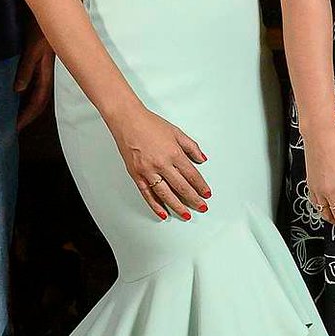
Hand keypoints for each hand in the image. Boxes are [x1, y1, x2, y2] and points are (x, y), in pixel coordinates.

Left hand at [13, 30, 54, 129]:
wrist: (49, 8)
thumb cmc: (42, 26)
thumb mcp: (33, 47)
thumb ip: (27, 67)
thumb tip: (18, 90)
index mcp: (46, 72)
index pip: (38, 100)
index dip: (27, 115)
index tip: (16, 128)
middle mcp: (45, 71)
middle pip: (38, 100)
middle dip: (27, 115)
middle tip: (14, 127)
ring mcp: (42, 65)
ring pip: (36, 91)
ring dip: (26, 104)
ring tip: (13, 113)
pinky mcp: (37, 57)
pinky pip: (32, 79)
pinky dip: (24, 89)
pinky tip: (15, 91)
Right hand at [112, 105, 209, 219]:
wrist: (127, 120)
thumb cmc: (149, 124)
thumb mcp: (176, 132)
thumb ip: (191, 147)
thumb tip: (202, 158)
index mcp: (174, 153)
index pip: (192, 175)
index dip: (201, 186)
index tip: (206, 194)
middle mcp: (162, 164)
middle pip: (181, 187)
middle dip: (194, 199)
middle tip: (202, 207)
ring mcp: (148, 171)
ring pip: (166, 195)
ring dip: (178, 207)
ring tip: (187, 214)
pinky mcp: (137, 175)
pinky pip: (148, 195)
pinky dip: (156, 206)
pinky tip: (163, 213)